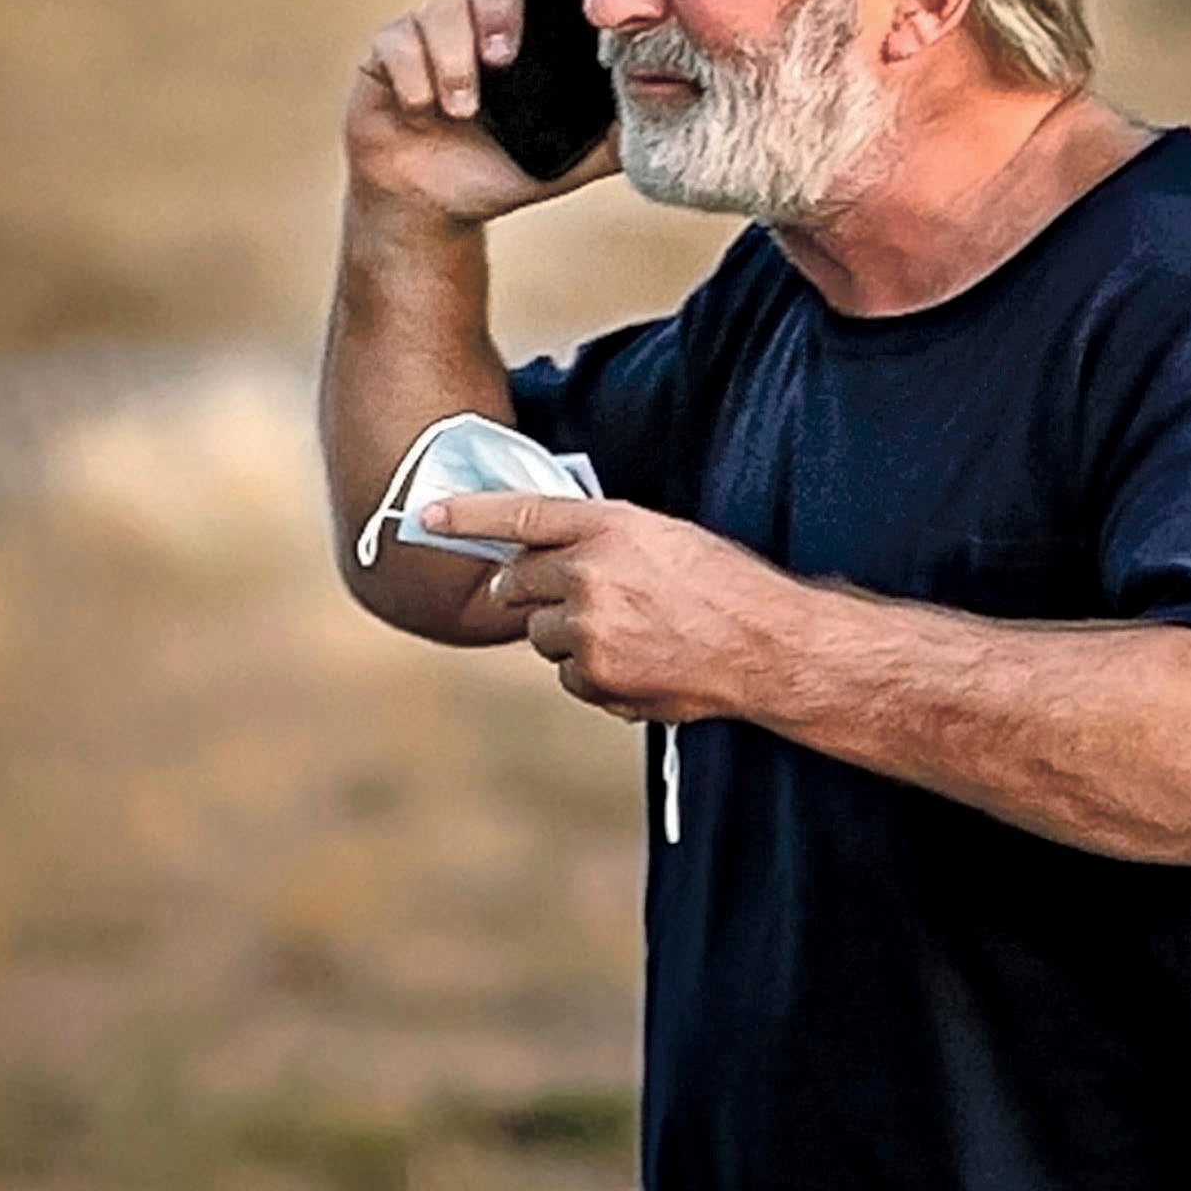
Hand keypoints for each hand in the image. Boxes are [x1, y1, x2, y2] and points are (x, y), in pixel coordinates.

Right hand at [344, 0, 619, 228]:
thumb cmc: (504, 170)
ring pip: (438, 10)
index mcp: (526, 34)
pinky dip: (414, 79)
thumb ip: (615, 134)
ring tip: (462, 111)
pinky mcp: (385, 55)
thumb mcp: (570, 157)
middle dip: (498, 8)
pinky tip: (423, 110)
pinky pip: (396, 43)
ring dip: (454, 62)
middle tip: (505, 58)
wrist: (437, 208)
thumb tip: (670, 110)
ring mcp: (429, 32)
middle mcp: (477, 21)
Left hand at [423, 494, 791, 722]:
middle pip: (517, 581)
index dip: (466, 514)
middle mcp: (590, 573)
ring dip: (568, 635)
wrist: (765, 645)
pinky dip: (593, 674)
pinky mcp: (594, 676)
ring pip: (541, 634)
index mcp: (611, 527)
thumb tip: (552, 554)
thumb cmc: (725, 587)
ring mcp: (588, 629)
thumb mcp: (665, 538)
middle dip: (527, 590)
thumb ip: (604, 540)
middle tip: (566, 597)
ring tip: (631, 635)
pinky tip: (639, 663)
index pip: (521, 514)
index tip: (425, 515)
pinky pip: (568, 676)